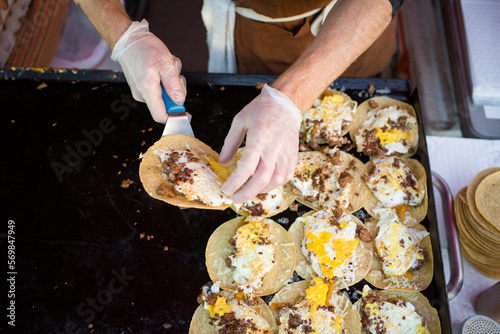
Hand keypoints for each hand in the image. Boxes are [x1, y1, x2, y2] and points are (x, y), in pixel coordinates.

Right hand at [111, 19, 185, 122]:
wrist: (129, 39)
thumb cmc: (145, 48)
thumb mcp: (165, 63)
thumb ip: (173, 84)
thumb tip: (179, 100)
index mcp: (147, 90)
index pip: (161, 116)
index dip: (175, 117)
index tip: (186, 113)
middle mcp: (143, 94)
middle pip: (168, 104)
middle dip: (176, 89)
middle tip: (174, 73)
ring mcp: (143, 91)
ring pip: (166, 94)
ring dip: (172, 80)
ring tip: (167, 66)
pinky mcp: (144, 87)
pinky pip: (162, 88)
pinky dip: (166, 78)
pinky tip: (163, 66)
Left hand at [219, 84, 301, 202]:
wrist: (285, 105)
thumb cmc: (261, 111)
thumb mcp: (239, 121)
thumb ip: (230, 143)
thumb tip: (223, 163)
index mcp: (259, 139)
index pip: (246, 168)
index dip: (235, 182)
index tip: (225, 189)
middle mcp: (274, 149)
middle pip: (261, 180)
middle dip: (246, 193)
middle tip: (235, 198)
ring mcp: (285, 155)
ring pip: (275, 181)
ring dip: (259, 190)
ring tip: (247, 191)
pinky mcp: (292, 158)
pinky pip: (285, 178)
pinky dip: (273, 185)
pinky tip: (262, 184)